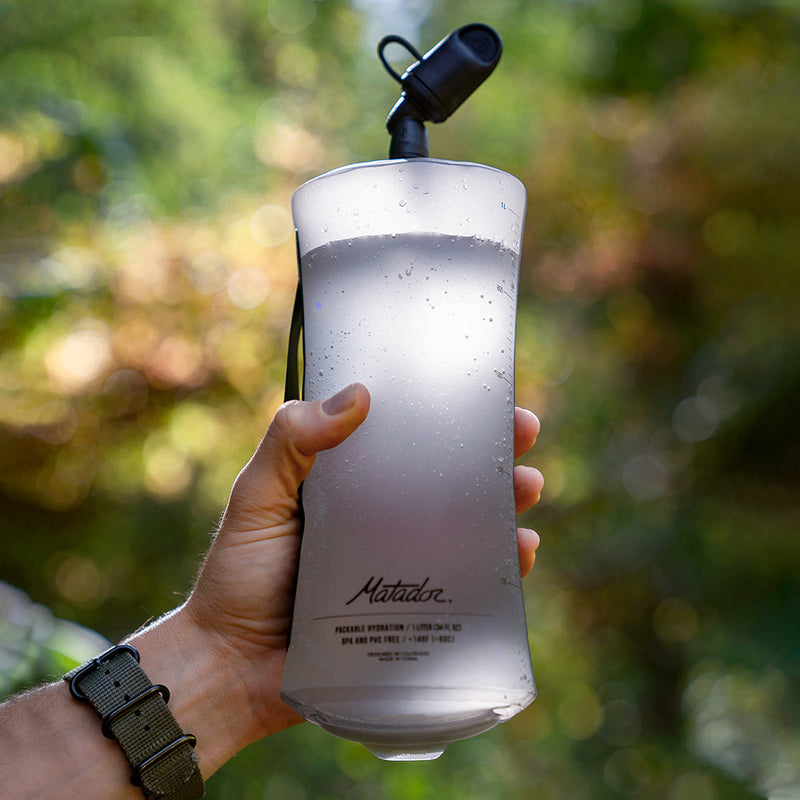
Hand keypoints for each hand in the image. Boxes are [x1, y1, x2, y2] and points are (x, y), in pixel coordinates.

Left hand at [183, 383, 542, 745]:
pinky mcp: (414, 613)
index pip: (404, 441)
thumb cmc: (237, 578)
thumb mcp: (257, 497)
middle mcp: (381, 522)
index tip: (480, 393)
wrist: (233, 670)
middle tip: (523, 432)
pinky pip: (468, 586)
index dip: (443, 416)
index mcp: (349, 488)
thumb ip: (291, 442)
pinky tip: (520, 551)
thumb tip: (359, 395)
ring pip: (467, 528)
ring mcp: (401, 567)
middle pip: (447, 480)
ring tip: (527, 486)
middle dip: (492, 453)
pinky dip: (501, 567)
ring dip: (505, 504)